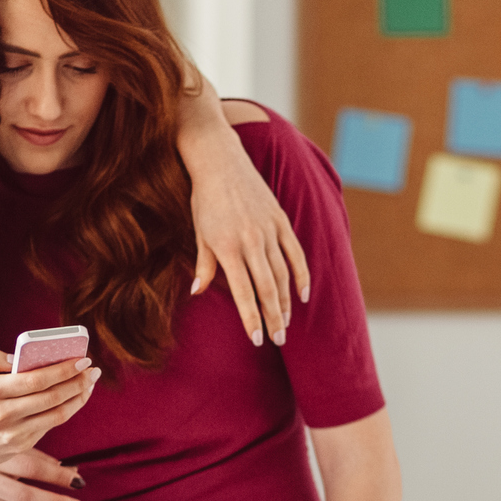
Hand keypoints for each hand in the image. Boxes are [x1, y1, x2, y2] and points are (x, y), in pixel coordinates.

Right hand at [0, 348, 98, 473]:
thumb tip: (21, 356)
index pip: (35, 379)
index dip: (63, 370)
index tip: (82, 359)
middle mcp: (2, 414)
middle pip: (51, 397)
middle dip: (78, 382)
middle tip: (93, 370)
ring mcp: (14, 433)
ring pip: (57, 414)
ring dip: (78, 398)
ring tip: (89, 383)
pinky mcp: (22, 445)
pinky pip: (50, 425)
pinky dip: (67, 410)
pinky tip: (75, 398)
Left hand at [186, 136, 310, 347]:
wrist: (220, 160)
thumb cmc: (205, 200)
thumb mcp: (199, 233)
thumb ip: (203, 264)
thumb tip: (197, 292)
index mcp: (228, 247)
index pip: (244, 292)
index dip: (252, 318)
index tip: (258, 339)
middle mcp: (251, 241)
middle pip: (267, 289)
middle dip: (274, 318)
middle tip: (278, 340)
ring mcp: (269, 231)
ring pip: (282, 275)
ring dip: (286, 303)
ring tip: (286, 323)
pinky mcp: (281, 221)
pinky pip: (295, 254)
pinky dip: (301, 276)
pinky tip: (303, 296)